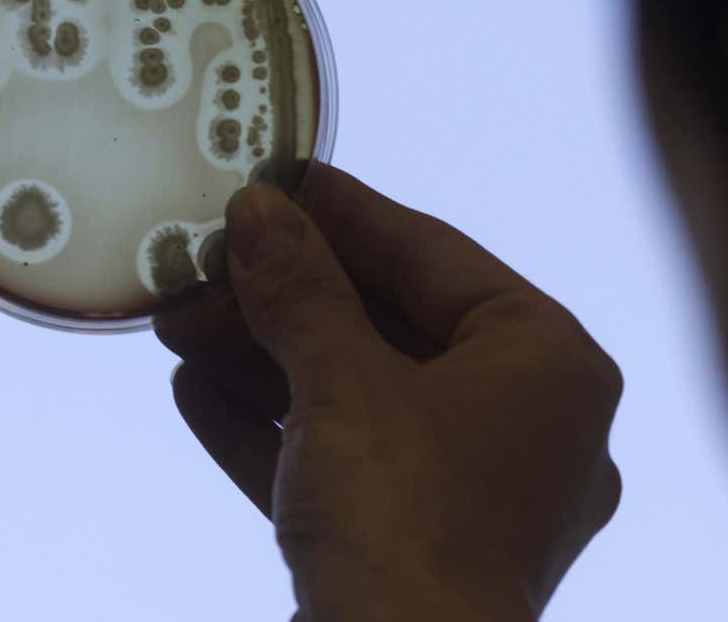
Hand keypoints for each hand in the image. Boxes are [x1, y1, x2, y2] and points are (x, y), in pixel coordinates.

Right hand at [155, 167, 622, 621]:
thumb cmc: (405, 526)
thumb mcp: (342, 386)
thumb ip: (301, 290)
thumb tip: (260, 212)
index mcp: (551, 365)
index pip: (436, 257)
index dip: (346, 213)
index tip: (277, 178)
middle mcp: (532, 426)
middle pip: (392, 330)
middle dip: (285, 299)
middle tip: (202, 260)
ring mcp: (481, 495)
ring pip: (363, 401)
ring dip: (266, 361)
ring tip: (176, 321)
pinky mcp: (426, 550)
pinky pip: (350, 466)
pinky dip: (279, 431)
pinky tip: (196, 394)